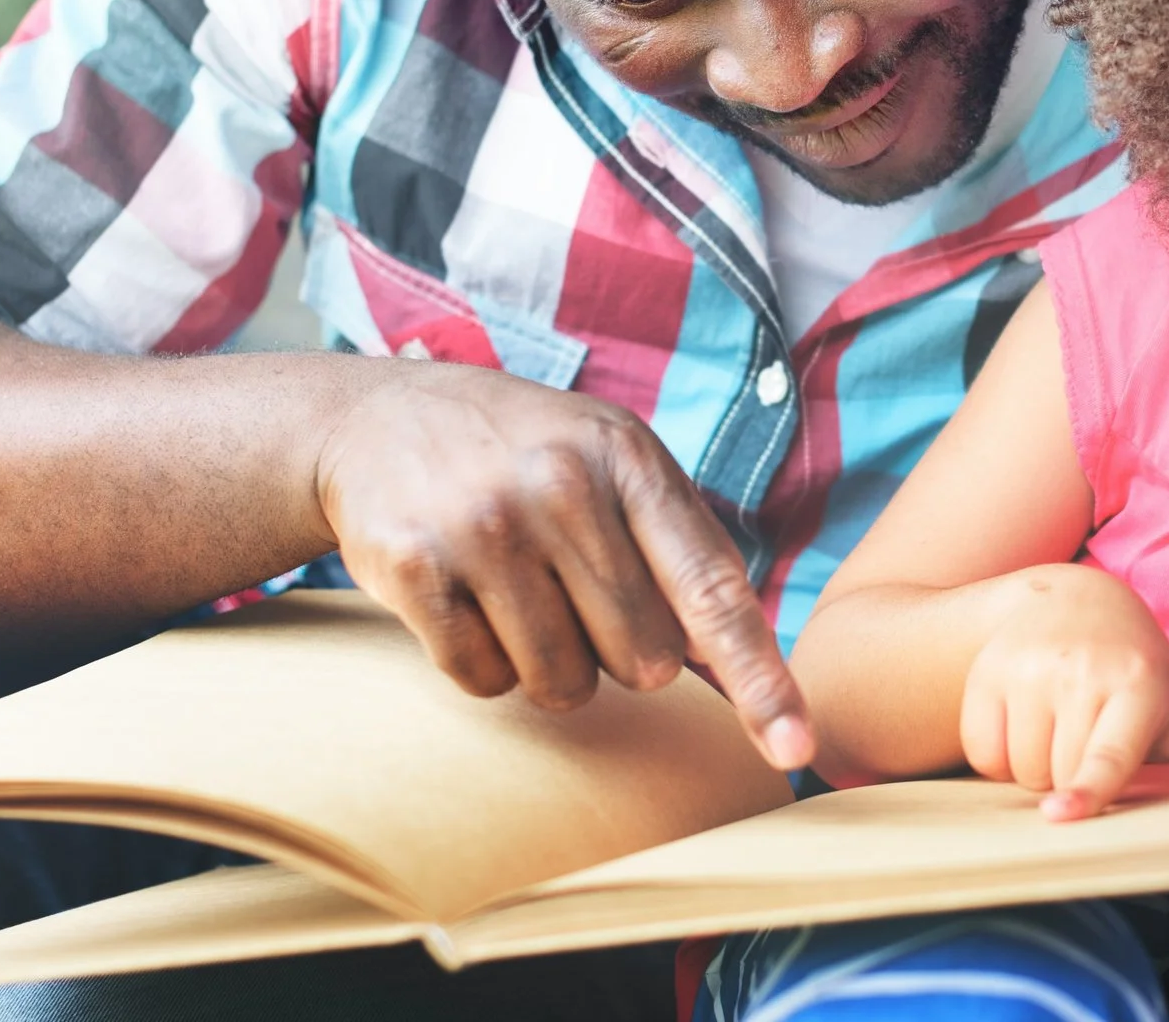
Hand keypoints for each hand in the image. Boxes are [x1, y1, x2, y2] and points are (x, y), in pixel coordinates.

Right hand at [315, 359, 813, 770]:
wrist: (375, 420)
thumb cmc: (524, 453)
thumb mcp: (611, 456)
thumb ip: (682, 546)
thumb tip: (737, 665)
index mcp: (627, 457)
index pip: (711, 589)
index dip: (760, 676)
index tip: (794, 748)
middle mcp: (561, 485)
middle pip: (641, 659)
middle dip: (618, 649)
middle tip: (572, 587)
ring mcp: (484, 526)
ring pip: (563, 684)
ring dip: (550, 664)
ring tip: (518, 590)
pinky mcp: (416, 569)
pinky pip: (483, 681)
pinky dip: (484, 663)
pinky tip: (465, 598)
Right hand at [959, 565, 1168, 819]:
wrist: (1073, 602)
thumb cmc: (1139, 672)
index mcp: (1136, 685)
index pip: (1108, 753)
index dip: (1088, 789)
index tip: (1064, 815)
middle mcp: (1079, 671)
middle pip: (1059, 777)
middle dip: (1072, 784)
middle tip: (1090, 745)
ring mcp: (1027, 667)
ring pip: (1019, 768)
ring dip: (1035, 770)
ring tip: (1060, 732)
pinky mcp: (986, 671)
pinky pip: (982, 749)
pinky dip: (998, 754)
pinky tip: (1025, 722)